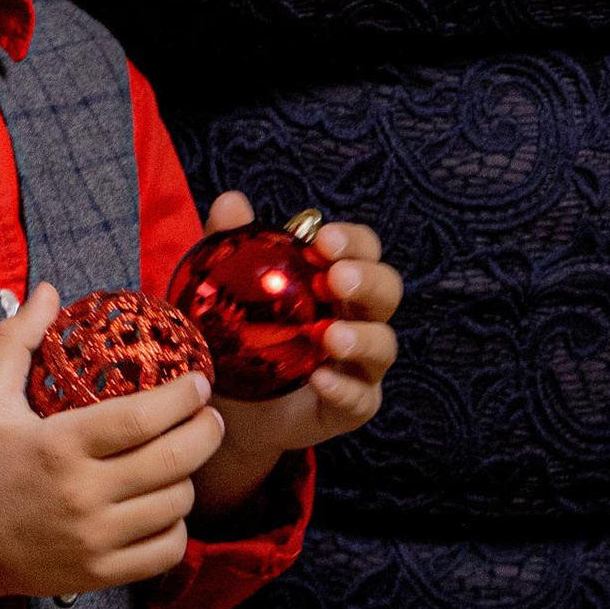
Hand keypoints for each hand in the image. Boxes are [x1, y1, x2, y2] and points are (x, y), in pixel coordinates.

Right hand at [0, 285, 225, 599]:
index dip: (184, 397)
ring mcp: (97, 539)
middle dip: (206, 432)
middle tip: (209, 416)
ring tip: (179, 459)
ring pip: (177, 503)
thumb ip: (16, 340)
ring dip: (188, 477)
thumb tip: (49, 291)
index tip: (198, 382)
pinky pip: (168, 551)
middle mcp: (84, 494)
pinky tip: (164, 506)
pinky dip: (176, 527)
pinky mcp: (103, 574)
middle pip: (175, 460)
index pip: (143, 417)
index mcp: (61, 445)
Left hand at [188, 193, 401, 516]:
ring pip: (384, 345)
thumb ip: (230, 244)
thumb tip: (231, 201)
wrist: (224, 407)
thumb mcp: (223, 290)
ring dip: (362, 337)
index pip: (362, 250)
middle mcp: (356, 318)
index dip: (353, 241)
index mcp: (334, 281)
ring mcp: (359, 364)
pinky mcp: (351, 406)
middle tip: (336, 279)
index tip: (323, 240)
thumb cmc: (234, 339)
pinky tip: (321, 380)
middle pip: (386, 291)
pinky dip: (345, 388)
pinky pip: (361, 397)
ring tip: (330, 336)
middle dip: (367, 280)